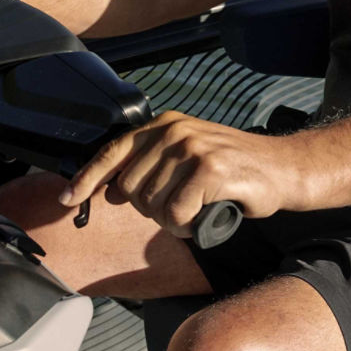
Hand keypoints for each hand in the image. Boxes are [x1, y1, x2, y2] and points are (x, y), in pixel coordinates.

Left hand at [59, 111, 306, 235]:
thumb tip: (110, 191)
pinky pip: (177, 214)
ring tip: (199, 207)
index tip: (67, 199)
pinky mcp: (208, 169)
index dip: (87, 178)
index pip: (113, 152)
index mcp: (164, 124)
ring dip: (174, 220)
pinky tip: (207, 215)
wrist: (283, 170)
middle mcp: (174, 131)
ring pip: (153, 206)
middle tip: (183, 205)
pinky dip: (190, 225)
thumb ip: (151, 166)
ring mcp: (191, 147)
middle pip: (130, 189)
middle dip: (151, 209)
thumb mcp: (187, 157)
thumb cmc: (234, 169)